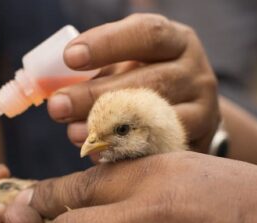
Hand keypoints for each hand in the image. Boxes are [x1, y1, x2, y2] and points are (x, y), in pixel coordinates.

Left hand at [48, 14, 220, 152]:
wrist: (194, 113)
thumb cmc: (146, 79)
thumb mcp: (130, 63)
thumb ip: (99, 68)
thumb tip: (53, 88)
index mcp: (178, 41)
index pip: (148, 34)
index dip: (107, 44)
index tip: (69, 58)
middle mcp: (196, 74)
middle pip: (149, 82)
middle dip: (96, 96)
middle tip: (57, 106)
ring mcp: (203, 111)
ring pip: (155, 120)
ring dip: (108, 129)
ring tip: (72, 134)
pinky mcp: (199, 145)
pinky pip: (160, 152)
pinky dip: (126, 155)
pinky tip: (99, 155)